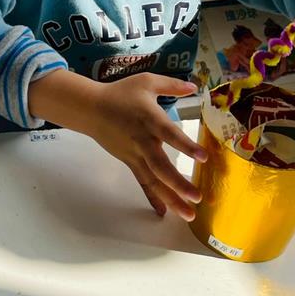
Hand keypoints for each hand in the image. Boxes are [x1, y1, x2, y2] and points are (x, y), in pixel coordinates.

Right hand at [28, 70, 206, 220]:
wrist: (91, 109)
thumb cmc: (120, 93)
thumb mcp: (146, 81)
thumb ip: (172, 85)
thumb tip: (195, 86)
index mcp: (149, 119)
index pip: (169, 134)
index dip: (186, 146)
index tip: (203, 157)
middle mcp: (143, 141)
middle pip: (160, 166)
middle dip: (178, 184)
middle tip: (197, 197)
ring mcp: (135, 155)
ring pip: (153, 180)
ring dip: (171, 198)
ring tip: (188, 214)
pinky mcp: (130, 162)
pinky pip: (143, 182)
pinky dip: (153, 197)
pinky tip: (165, 212)